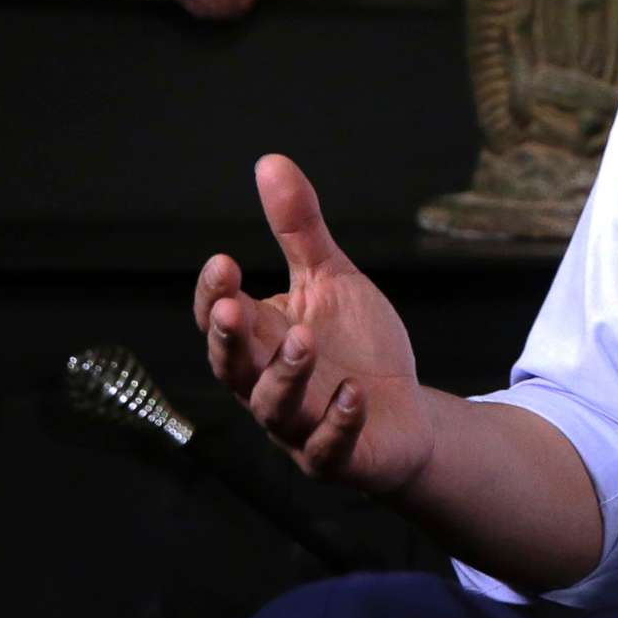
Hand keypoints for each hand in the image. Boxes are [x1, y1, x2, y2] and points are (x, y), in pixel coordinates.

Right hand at [192, 154, 435, 496]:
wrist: (403, 413)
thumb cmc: (353, 345)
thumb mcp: (329, 278)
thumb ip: (297, 230)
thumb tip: (269, 161)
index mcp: (259, 341)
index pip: (220, 321)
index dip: (215, 297)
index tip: (223, 261)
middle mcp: (266, 386)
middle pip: (233, 367)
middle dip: (230, 339)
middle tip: (233, 305)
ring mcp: (299, 426)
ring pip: (274, 408)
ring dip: (284, 375)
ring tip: (303, 339)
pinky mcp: (336, 456)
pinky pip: (328, 448)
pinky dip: (338, 423)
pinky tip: (353, 394)